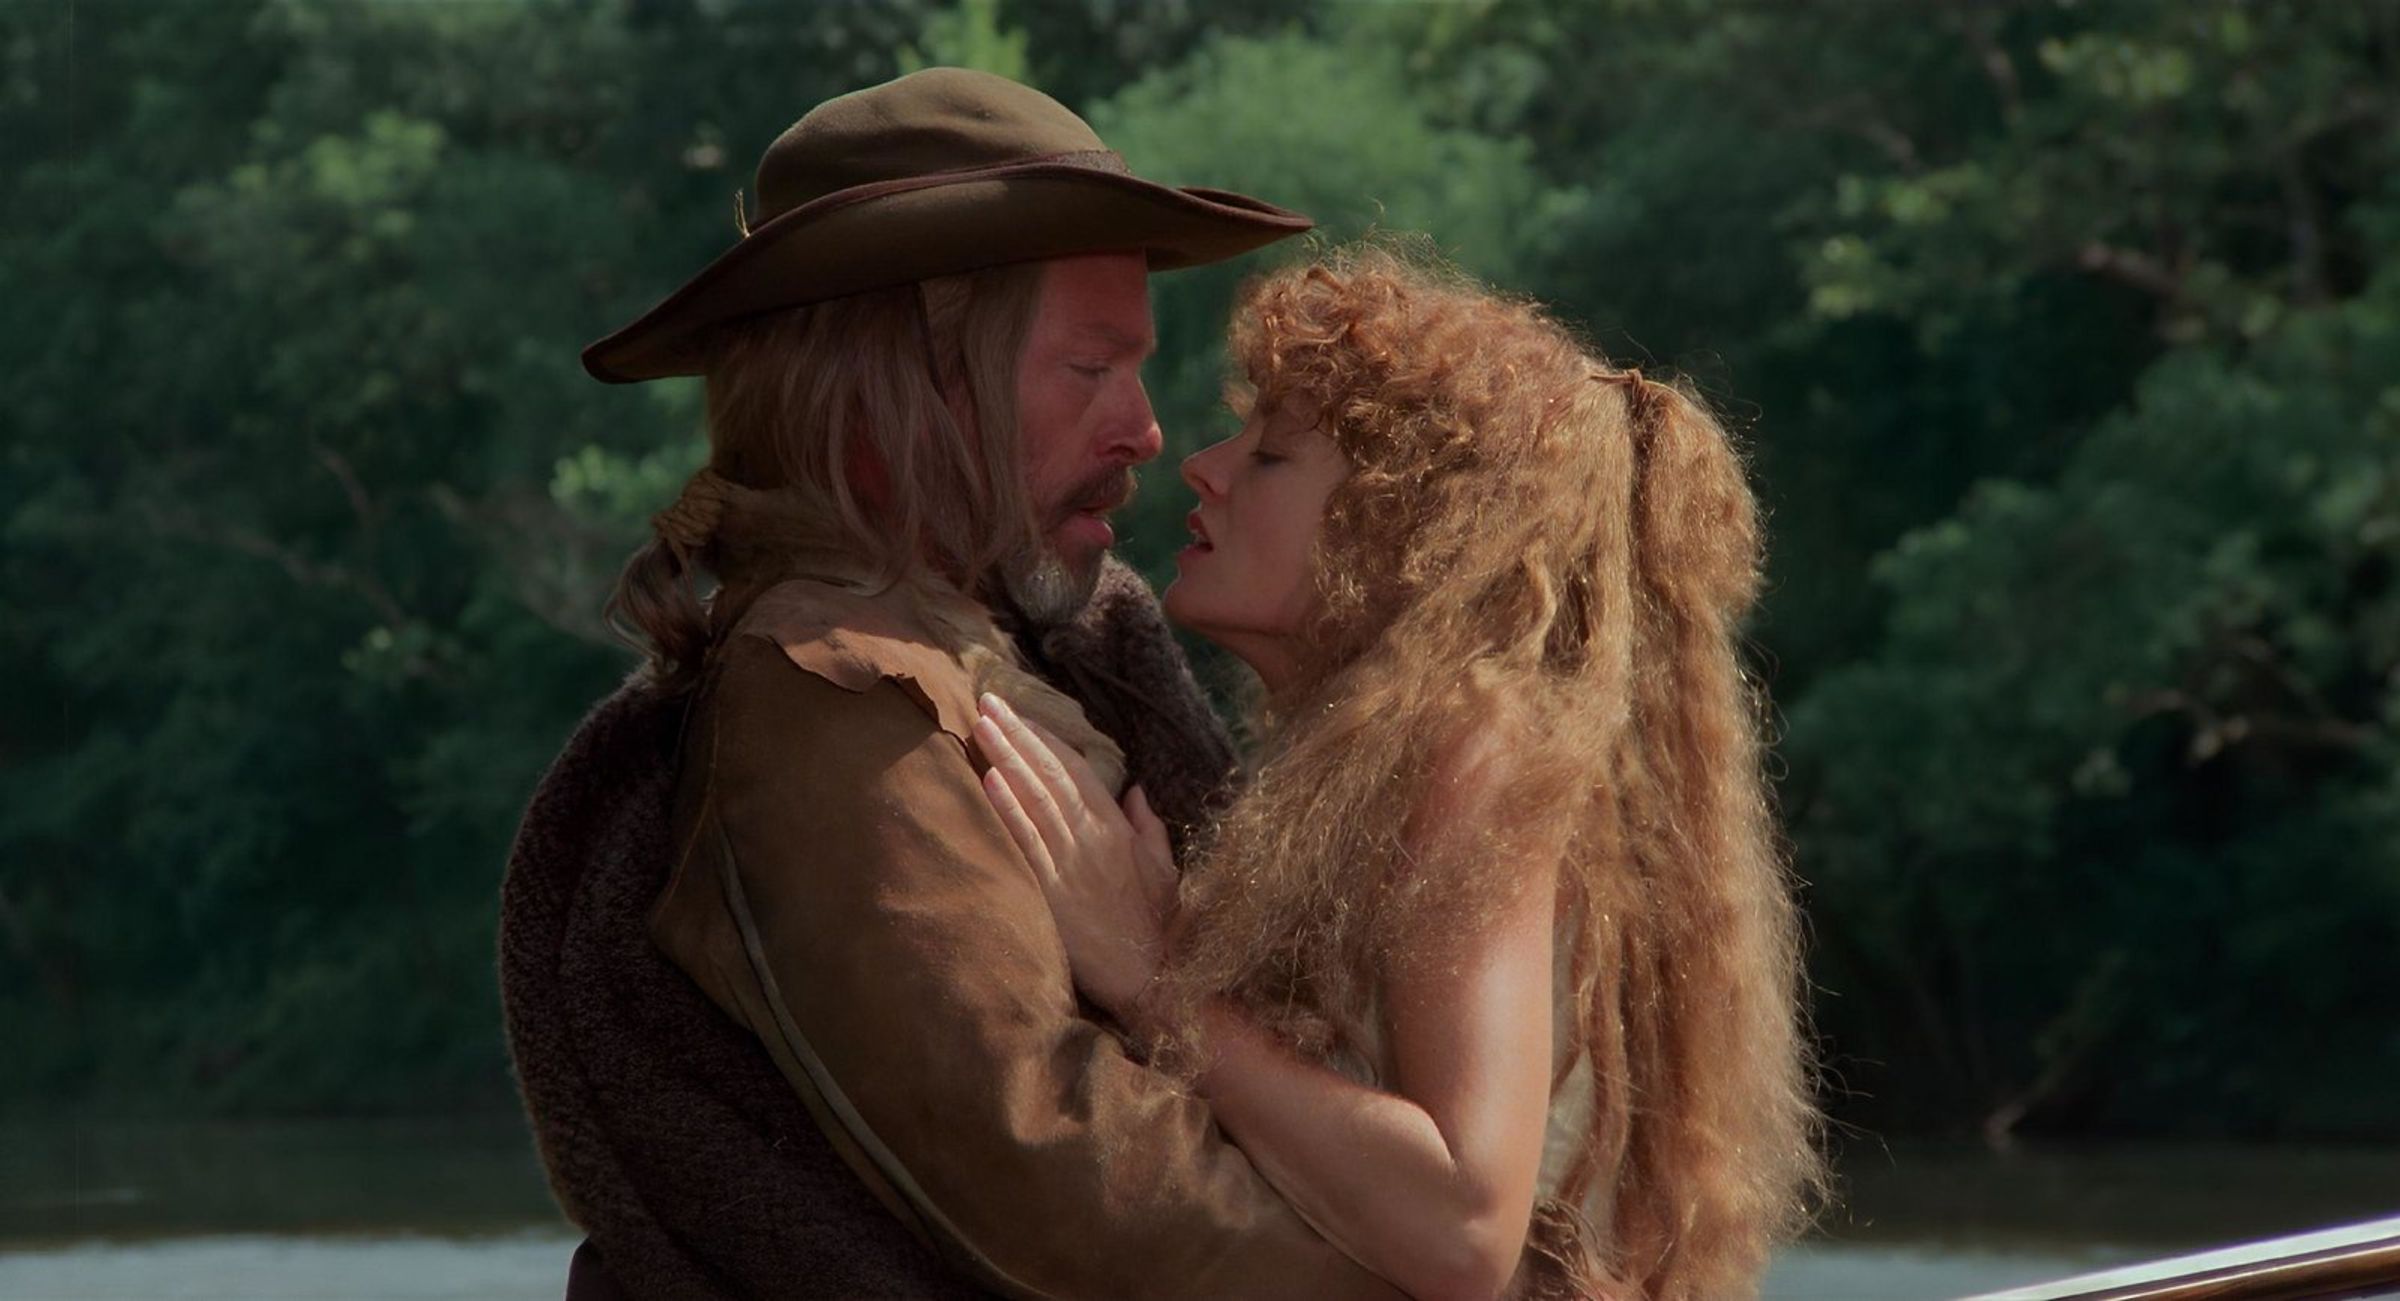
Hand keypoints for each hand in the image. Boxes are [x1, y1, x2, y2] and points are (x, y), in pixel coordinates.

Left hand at [972, 692, 1177, 1025]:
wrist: (1152, 978)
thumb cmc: (1156, 928)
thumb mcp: (1163, 871)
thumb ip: (1150, 827)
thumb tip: (1137, 788)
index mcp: (1117, 829)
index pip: (1078, 770)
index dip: (1047, 739)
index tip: (1020, 714)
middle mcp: (1093, 837)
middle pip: (1051, 774)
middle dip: (1018, 734)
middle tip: (987, 700)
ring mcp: (1072, 863)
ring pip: (1035, 798)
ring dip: (1007, 757)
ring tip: (981, 725)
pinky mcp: (1054, 893)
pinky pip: (1027, 843)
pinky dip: (1008, 809)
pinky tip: (988, 780)